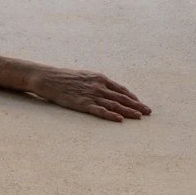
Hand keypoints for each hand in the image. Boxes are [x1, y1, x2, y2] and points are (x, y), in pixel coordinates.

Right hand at [26, 65, 151, 121]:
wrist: (47, 77)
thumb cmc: (64, 76)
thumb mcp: (84, 75)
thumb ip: (97, 82)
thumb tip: (108, 89)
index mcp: (98, 77)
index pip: (120, 89)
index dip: (132, 97)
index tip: (141, 104)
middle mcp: (97, 85)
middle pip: (121, 97)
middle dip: (136, 105)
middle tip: (148, 112)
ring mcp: (90, 94)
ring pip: (114, 104)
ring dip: (128, 111)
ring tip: (139, 117)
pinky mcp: (82, 103)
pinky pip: (99, 111)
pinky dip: (110, 115)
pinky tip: (119, 119)